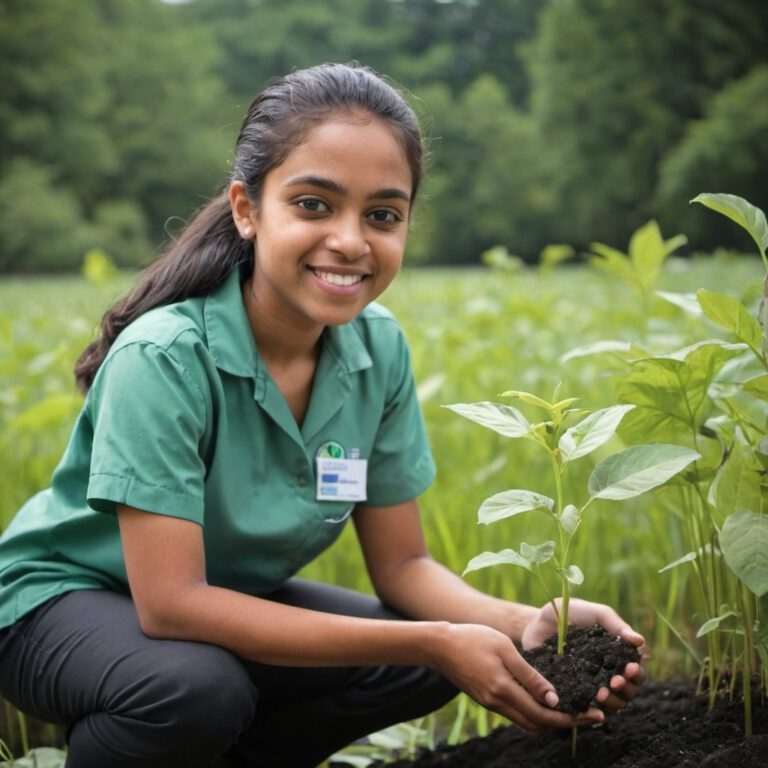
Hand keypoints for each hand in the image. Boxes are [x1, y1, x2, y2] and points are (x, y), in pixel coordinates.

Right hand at [431, 622, 606, 732]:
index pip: (544, 714)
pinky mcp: (488, 700)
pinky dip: (536, 714)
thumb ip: (529, 675)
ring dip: (551, 721)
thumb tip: (554, 698)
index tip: (594, 715)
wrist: (439, 646)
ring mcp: (492, 704)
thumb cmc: (473, 639)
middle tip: (592, 715)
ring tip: (574, 711)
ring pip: (528, 723)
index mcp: (504, 690)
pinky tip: (547, 702)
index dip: (571, 718)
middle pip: (539, 725)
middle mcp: (499, 703)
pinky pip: (517, 715)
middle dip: (567, 724)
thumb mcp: (504, 649)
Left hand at [521, 598, 647, 713]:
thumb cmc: (570, 614)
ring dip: (612, 702)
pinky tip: (588, 702)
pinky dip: (592, 710)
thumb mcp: (594, 613)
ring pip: (613, 704)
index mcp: (618, 656)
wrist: (537, 622)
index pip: (635, 671)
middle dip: (626, 690)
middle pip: (628, 692)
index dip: (636, 673)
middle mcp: (609, 674)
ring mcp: (592, 686)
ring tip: (601, 694)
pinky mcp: (574, 694)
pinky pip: (588, 710)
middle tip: (615, 682)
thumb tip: (640, 641)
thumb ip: (616, 625)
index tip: (629, 669)